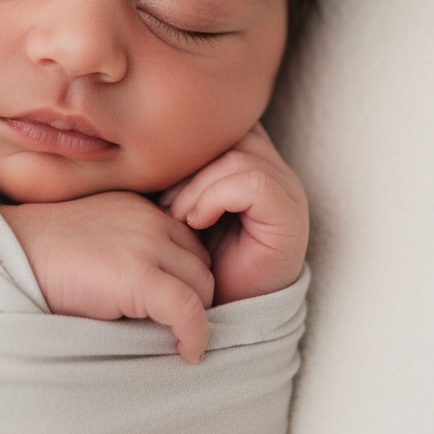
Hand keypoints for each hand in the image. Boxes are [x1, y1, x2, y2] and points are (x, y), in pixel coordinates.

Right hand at [0, 191, 214, 362]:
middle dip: (195, 295)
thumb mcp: (96, 241)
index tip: (177, 308)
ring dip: (195, 313)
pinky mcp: (138, 273)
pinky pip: (188, 308)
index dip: (187, 278)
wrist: (9, 254)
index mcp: (138, 208)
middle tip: (178, 327)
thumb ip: (130, 251)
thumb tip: (160, 297)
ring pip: (202, 284)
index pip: (189, 243)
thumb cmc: (42, 257)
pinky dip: (195, 333)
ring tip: (176, 338)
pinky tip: (187, 352)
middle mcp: (149, 219)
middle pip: (201, 262)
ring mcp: (146, 243)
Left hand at [163, 124, 307, 304]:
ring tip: (177, 216)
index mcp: (253, 156)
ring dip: (197, 186)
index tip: (158, 176)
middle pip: (230, 134)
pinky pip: (252, 183)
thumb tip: (143, 128)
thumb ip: (179, 160)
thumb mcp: (179, 195)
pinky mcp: (290, 217)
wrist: (208, 310)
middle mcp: (276, 168)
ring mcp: (288, 191)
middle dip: (188, 162)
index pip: (220, 122)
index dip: (187, 142)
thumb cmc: (189, 252)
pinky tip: (195, 222)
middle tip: (162, 198)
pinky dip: (215, 198)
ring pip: (238, 156)